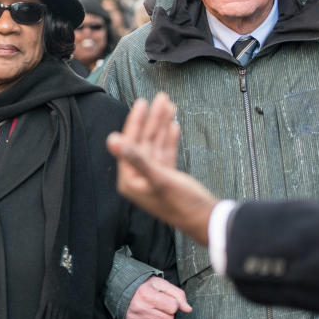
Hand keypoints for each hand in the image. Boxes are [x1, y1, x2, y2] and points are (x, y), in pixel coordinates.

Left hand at [106, 93, 216, 243]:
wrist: (207, 221)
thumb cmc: (182, 203)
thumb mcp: (159, 177)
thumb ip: (136, 158)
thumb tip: (112, 140)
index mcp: (130, 180)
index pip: (130, 143)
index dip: (136, 121)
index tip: (142, 102)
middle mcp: (138, 178)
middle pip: (143, 141)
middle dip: (152, 119)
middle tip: (160, 97)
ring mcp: (153, 178)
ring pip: (156, 145)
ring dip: (162, 125)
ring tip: (170, 105)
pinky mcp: (167, 178)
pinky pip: (166, 153)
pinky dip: (169, 139)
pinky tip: (174, 125)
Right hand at [124, 276, 190, 318]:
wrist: (120, 290)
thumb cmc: (143, 285)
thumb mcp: (160, 283)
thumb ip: (177, 294)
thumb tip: (188, 309)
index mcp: (148, 294)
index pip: (173, 307)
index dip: (172, 303)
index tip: (166, 299)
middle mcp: (141, 308)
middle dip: (168, 313)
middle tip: (160, 305)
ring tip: (154, 310)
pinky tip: (148, 316)